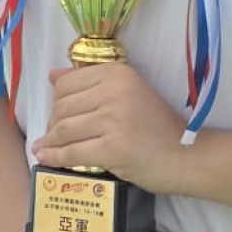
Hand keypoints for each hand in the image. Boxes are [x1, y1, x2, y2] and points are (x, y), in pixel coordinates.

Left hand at [35, 62, 186, 195]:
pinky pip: (73, 152)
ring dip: (50, 141)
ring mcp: (113, 119)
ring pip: (64, 129)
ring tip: (44, 147)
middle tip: (52, 135)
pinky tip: (45, 158)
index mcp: (118, 73)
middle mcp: (114, 91)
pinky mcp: (113, 148)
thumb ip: (91, 83)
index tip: (56, 115)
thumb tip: (53, 75)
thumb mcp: (128, 93)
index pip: (67, 83)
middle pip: (63, 106)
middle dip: (52, 123)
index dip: (56, 101)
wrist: (187, 155)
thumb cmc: (157, 126)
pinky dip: (55, 157)